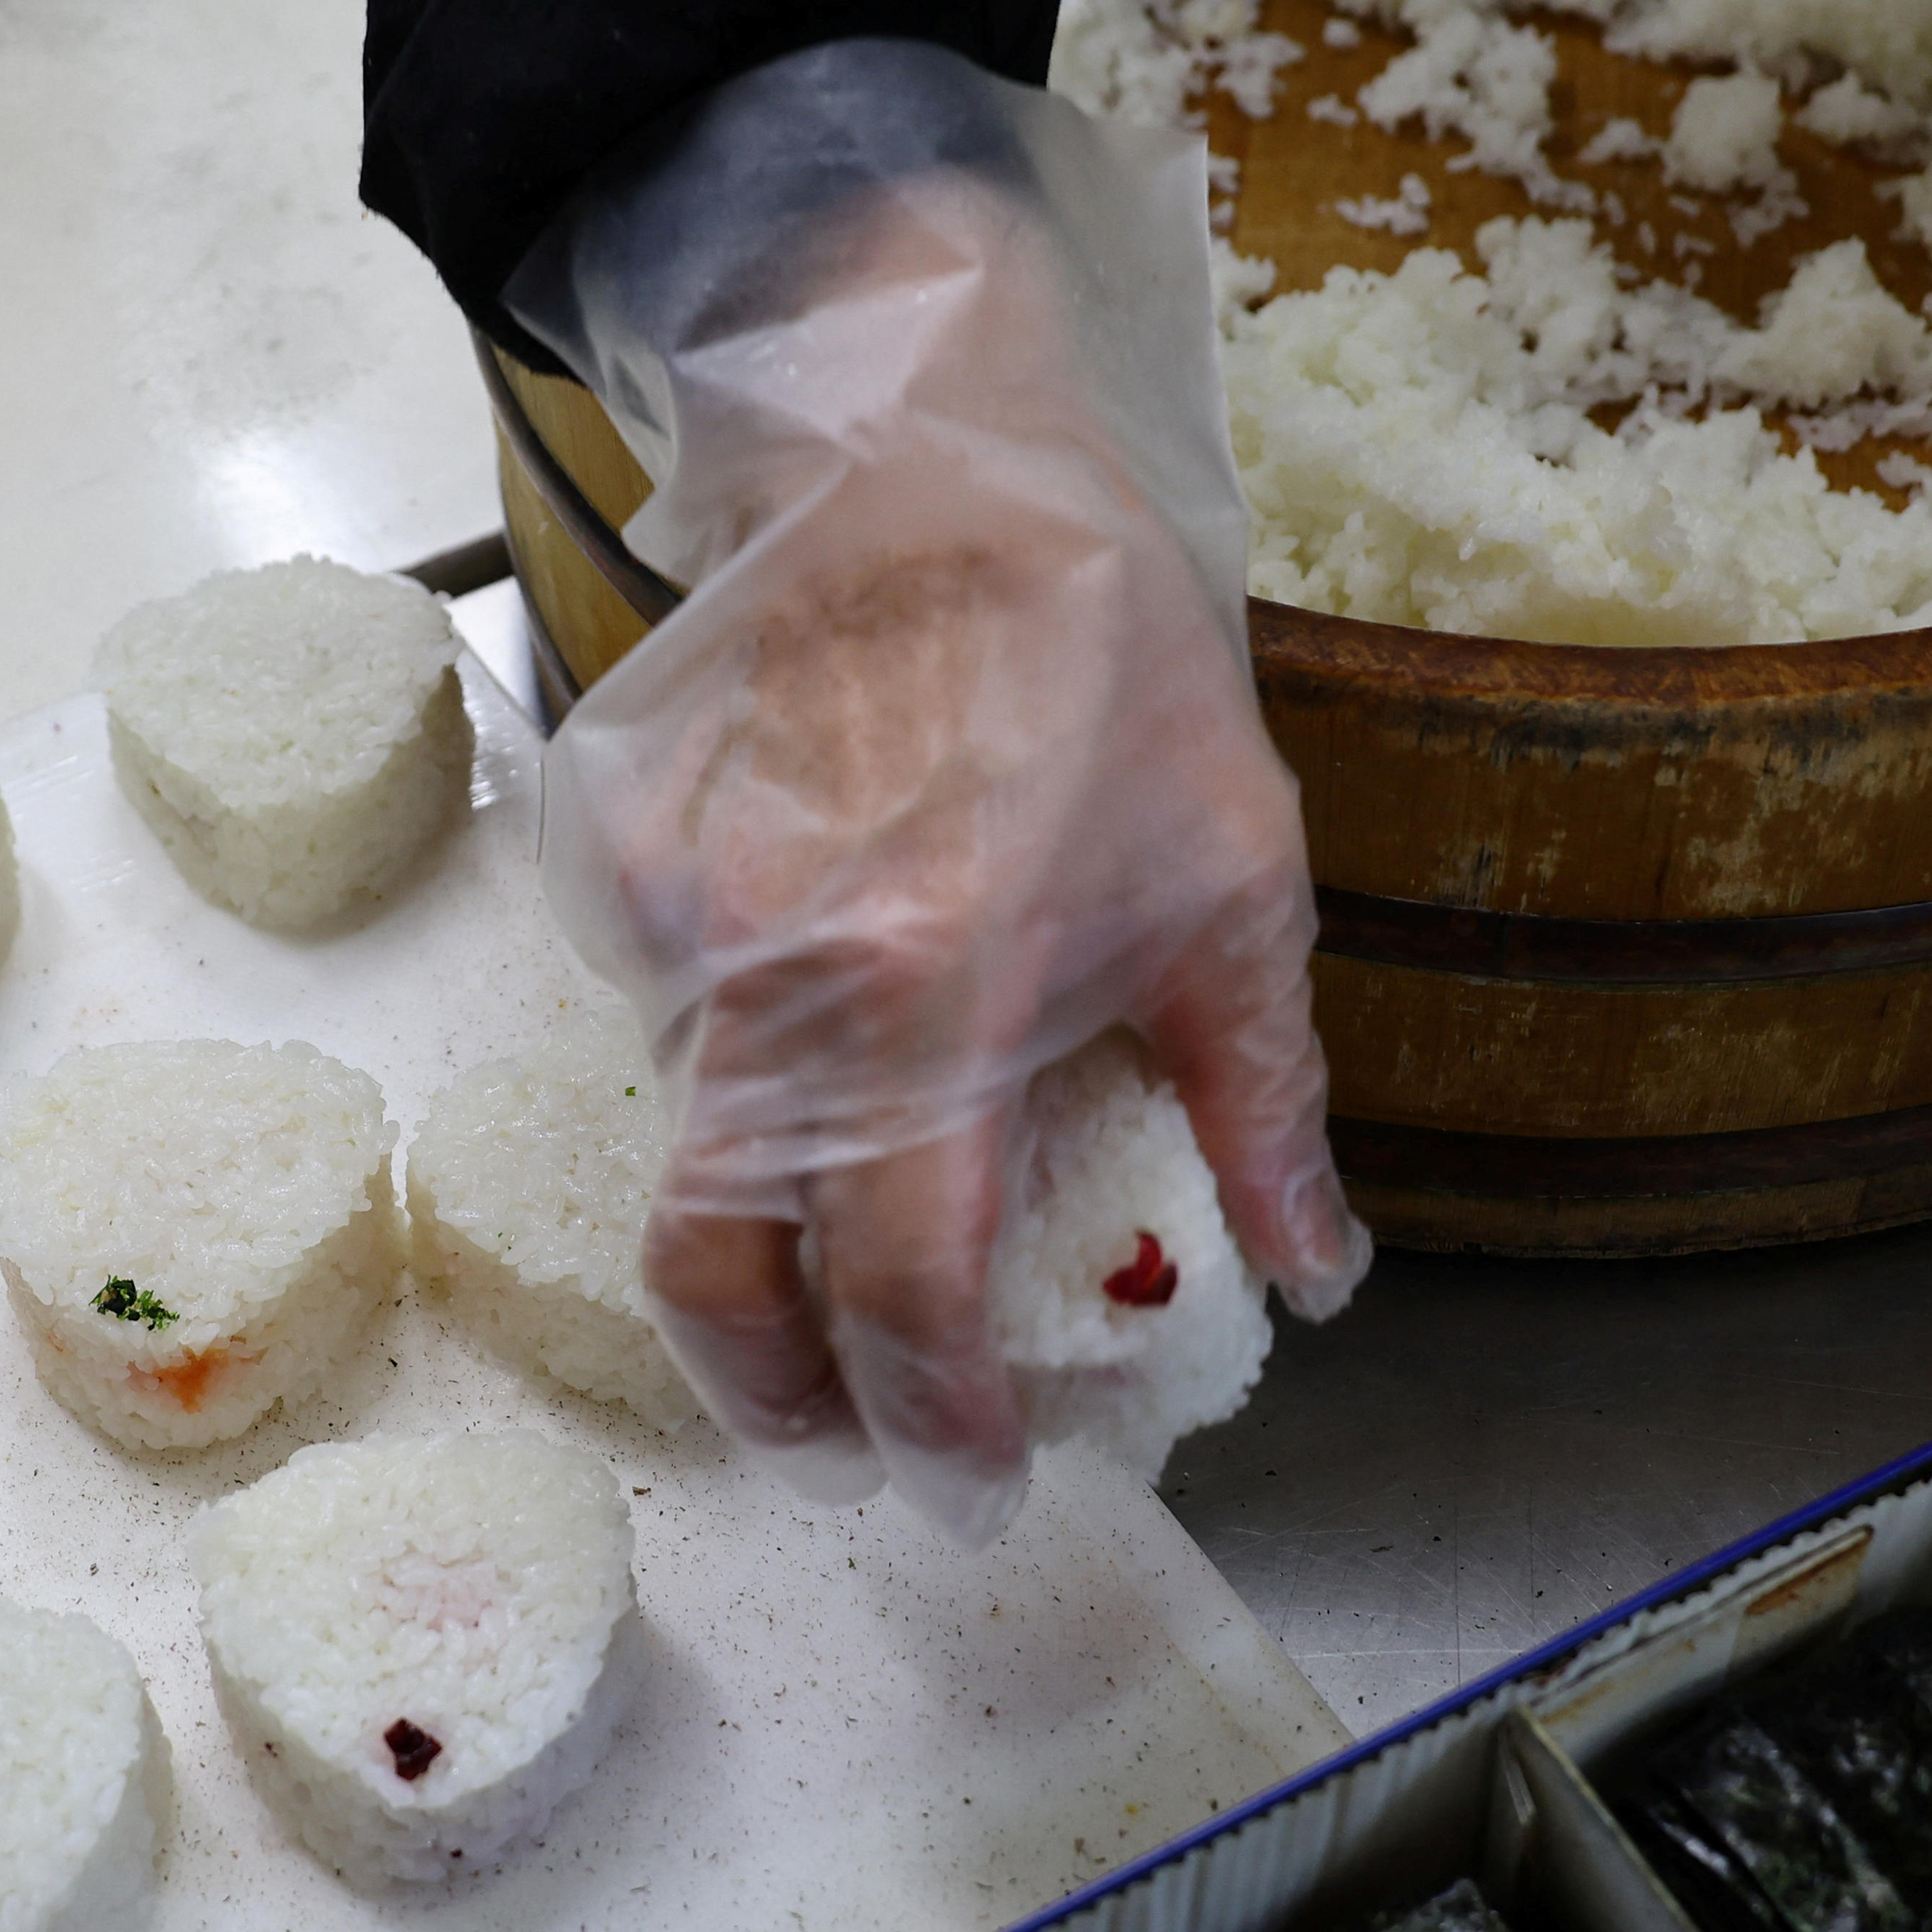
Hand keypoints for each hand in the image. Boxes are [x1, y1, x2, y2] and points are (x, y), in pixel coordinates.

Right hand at [538, 165, 1367, 1540]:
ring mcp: (673, 921)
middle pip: (719, 1268)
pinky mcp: (621, 867)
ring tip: (865, 1208)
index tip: (978, 1475)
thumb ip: (1263, 1104)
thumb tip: (1310, 1272)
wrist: (919, 456)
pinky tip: (822, 1003)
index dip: (937, 1417)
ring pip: (688, 1147)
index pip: (904, 1290)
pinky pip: (665, 1021)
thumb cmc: (1097, 652)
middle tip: (844, 1436)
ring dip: (772, 1223)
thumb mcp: (1235, 880)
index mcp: (941, 994)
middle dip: (778, 1391)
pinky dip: (738, 1067)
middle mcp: (774, 979)